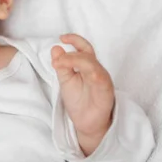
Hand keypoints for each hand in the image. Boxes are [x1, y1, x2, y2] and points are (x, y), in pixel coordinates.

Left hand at [51, 34, 114, 155]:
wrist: (86, 123)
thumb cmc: (78, 100)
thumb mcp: (65, 81)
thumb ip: (61, 65)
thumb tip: (55, 48)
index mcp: (87, 65)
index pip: (84, 48)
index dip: (75, 40)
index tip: (62, 38)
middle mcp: (96, 69)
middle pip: (87, 54)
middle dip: (71, 54)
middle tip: (56, 62)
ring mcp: (102, 79)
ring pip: (92, 64)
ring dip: (76, 60)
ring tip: (60, 65)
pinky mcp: (106, 90)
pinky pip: (99, 77)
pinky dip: (89, 72)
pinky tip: (77, 72)